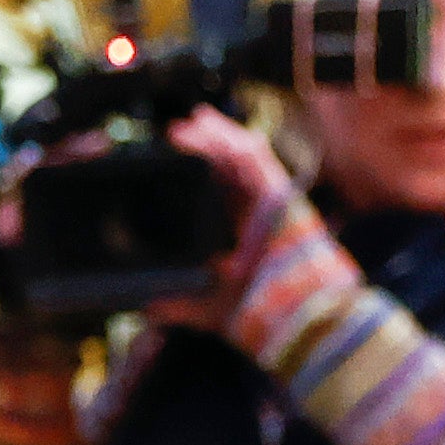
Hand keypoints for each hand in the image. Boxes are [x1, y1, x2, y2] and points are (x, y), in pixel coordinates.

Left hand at [139, 107, 301, 331]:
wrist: (301, 322)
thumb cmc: (259, 319)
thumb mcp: (205, 309)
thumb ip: (176, 306)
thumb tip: (144, 306)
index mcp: (246, 233)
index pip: (222, 191)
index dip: (201, 172)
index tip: (174, 161)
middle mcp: (260, 213)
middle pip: (232, 167)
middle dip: (206, 145)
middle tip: (177, 131)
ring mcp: (270, 202)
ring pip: (242, 156)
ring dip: (215, 136)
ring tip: (189, 122)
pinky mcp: (278, 197)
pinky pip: (255, 158)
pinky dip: (231, 139)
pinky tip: (211, 126)